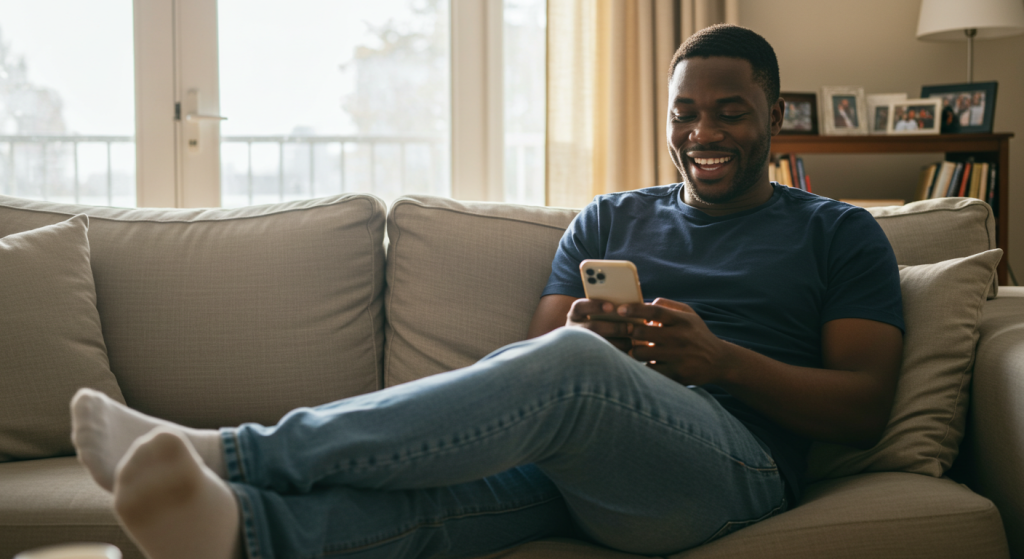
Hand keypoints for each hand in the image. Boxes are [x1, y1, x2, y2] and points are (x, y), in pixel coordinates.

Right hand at [566, 298, 636, 352]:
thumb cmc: (601, 324)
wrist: (586, 350)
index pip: (580, 306)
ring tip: (633, 342)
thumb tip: (630, 306)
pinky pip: (601, 359)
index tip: (612, 307)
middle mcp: (573, 329)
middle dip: (614, 328)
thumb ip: (611, 309)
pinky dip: (616, 356)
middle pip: (593, 327)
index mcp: (576, 314)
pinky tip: (629, 354)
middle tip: (631, 328)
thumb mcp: (599, 315)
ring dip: (618, 343)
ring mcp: (577, 345)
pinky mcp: (586, 359)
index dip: (595, 306)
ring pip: (597, 345)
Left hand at [618, 298, 738, 385]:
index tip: (620, 310)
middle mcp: (680, 337)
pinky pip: (649, 370)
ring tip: (637, 350)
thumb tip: (644, 303)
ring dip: (634, 351)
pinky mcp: (677, 375)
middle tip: (630, 335)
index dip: (634, 309)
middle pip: (642, 332)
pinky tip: (648, 363)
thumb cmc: (697, 335)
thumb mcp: (689, 314)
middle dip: (631, 333)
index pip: (654, 311)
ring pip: (640, 353)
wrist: (719, 361)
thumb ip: (667, 305)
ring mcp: (678, 357)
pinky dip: (644, 367)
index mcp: (682, 320)